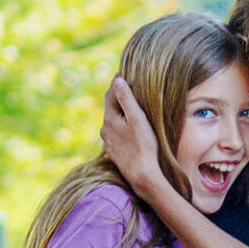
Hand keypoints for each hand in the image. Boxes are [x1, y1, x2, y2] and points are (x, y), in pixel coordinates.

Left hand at [100, 77, 162, 194]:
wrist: (142, 175)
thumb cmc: (143, 145)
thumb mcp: (137, 118)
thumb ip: (126, 98)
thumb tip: (118, 80)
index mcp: (110, 118)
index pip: (111, 94)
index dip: (118, 82)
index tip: (124, 72)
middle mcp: (105, 129)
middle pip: (110, 107)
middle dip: (118, 97)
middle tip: (128, 86)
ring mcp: (108, 142)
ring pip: (112, 122)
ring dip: (119, 114)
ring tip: (129, 108)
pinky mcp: (114, 152)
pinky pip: (115, 135)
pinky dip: (120, 128)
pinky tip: (126, 130)